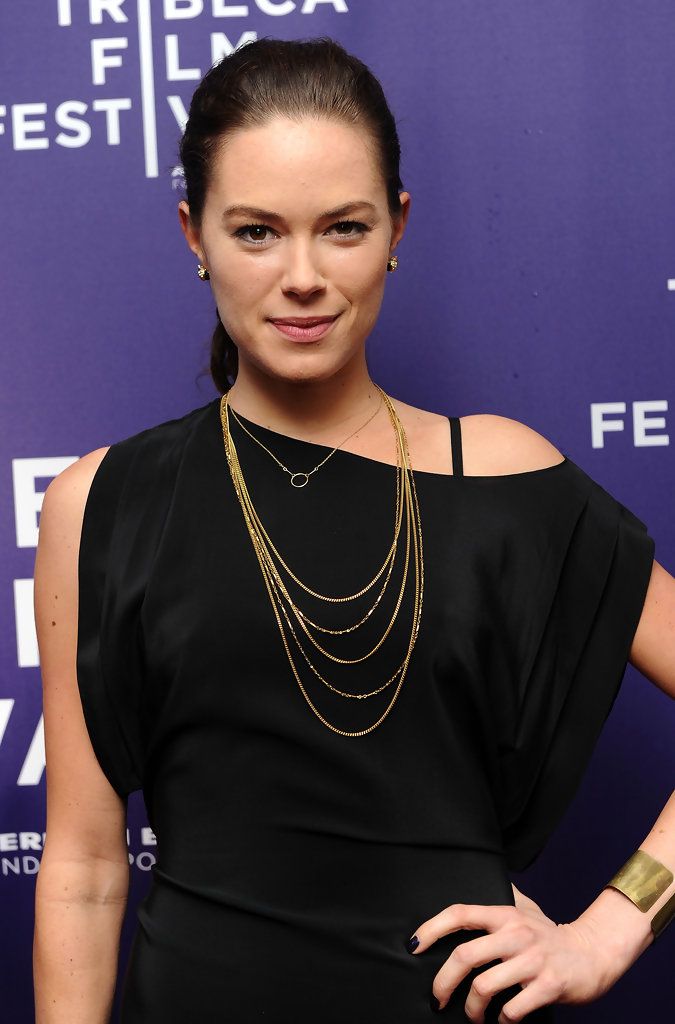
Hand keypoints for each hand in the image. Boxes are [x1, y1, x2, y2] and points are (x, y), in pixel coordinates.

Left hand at [406, 884, 626, 1021]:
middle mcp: (517, 933)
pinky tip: (503, 1021)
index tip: (413, 946)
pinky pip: (512, 1009)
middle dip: (443, 982)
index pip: (460, 914)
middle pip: (465, 955)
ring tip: (473, 1015)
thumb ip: (501, 896)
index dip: (432, 928)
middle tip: (437, 999)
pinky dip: (502, 1021)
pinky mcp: (549, 985)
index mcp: (505, 915)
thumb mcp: (525, 908)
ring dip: (472, 1008)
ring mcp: (533, 960)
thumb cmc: (550, 934)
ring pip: (484, 986)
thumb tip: (475, 878)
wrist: (593, 953)